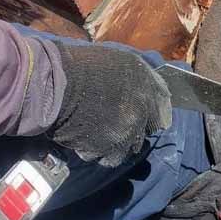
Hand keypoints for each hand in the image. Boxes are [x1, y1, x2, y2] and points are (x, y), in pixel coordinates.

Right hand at [48, 43, 172, 167]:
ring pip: (127, 148)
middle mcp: (142, 107)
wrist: (57, 83)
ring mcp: (128, 129)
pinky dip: (96, 152)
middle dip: (132, 131)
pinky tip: (84, 140)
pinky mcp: (110, 148)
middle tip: (112, 127)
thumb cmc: (80, 66)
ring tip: (94, 135)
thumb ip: (132, 79)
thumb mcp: (114, 61)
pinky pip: (107, 157)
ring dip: (113, 145)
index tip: (144, 117)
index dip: (152, 112)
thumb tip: (136, 92)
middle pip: (145, 130)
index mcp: (145, 81)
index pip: (163, 105)